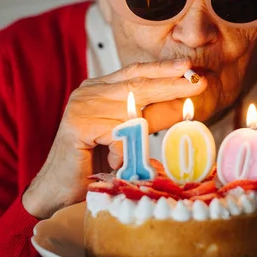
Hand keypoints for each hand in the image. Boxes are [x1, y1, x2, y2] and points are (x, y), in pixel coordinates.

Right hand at [22, 59, 205, 218]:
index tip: (188, 67)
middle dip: (171, 84)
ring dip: (139, 136)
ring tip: (130, 155)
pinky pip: (118, 134)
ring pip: (131, 113)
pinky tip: (112, 162)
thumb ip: (144, 118)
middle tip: (198, 83)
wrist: (59, 190)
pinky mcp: (78, 125)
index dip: (162, 69)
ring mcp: (81, 106)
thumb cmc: (94, 164)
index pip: (135, 72)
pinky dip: (123, 152)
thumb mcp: (125, 135)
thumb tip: (181, 107)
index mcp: (99, 88)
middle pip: (137, 84)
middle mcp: (88, 92)